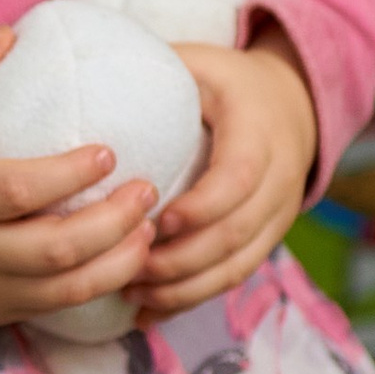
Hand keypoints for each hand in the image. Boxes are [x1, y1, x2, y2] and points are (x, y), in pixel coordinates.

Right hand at [0, 30, 160, 333]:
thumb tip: (12, 34)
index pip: (16, 191)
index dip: (67, 175)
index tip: (108, 151)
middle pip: (53, 249)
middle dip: (112, 224)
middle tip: (148, 189)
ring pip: (65, 289)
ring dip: (118, 261)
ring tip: (151, 228)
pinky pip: (58, 308)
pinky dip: (100, 287)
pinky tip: (128, 259)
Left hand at [135, 24, 317, 322]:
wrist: (292, 104)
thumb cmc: (226, 82)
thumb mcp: (198, 63)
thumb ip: (154, 68)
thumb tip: (82, 73)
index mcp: (260, 131)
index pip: (239, 178)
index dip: (201, 206)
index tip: (157, 221)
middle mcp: (279, 178)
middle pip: (236, 234)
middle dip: (182, 260)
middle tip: (128, 268)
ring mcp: (279, 214)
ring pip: (238, 266)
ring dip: (184, 288)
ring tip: (132, 294)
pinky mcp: (266, 238)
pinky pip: (234, 277)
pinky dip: (192, 298)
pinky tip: (150, 310)